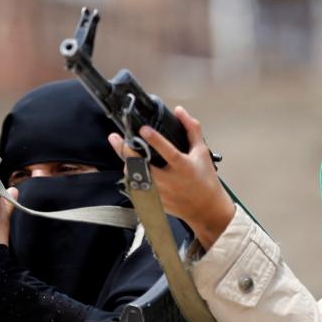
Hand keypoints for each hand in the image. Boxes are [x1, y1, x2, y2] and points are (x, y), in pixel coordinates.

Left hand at [108, 106, 234, 249]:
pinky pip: (137, 188)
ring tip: (123, 153)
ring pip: (135, 177)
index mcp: (183, 167)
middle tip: (115, 138)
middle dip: (125, 151)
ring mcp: (160, 193)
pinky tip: (131, 170)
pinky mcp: (155, 201)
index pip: (167, 151)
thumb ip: (191, 130)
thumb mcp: (202, 152)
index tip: (143, 129)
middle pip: (142, 165)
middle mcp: (170, 180)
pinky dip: (133, 177)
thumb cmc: (205, 179)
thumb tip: (179, 111)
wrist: (206, 209)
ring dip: (127, 164)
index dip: (155, 140)